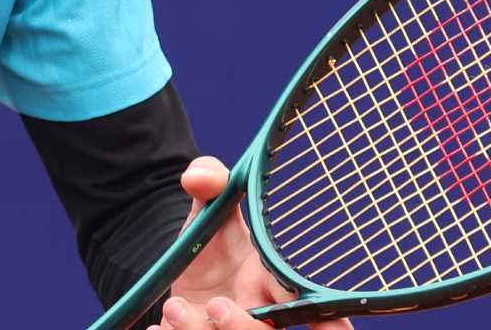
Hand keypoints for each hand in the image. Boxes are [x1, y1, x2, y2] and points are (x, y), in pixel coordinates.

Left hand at [149, 156, 354, 329]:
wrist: (179, 263)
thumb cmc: (211, 241)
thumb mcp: (209, 209)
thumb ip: (209, 183)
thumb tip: (200, 176)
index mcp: (271, 283)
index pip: (307, 305)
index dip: (325, 319)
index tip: (331, 324)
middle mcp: (256, 315)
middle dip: (241, 327)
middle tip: (216, 304)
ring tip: (176, 306)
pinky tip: (160, 328)